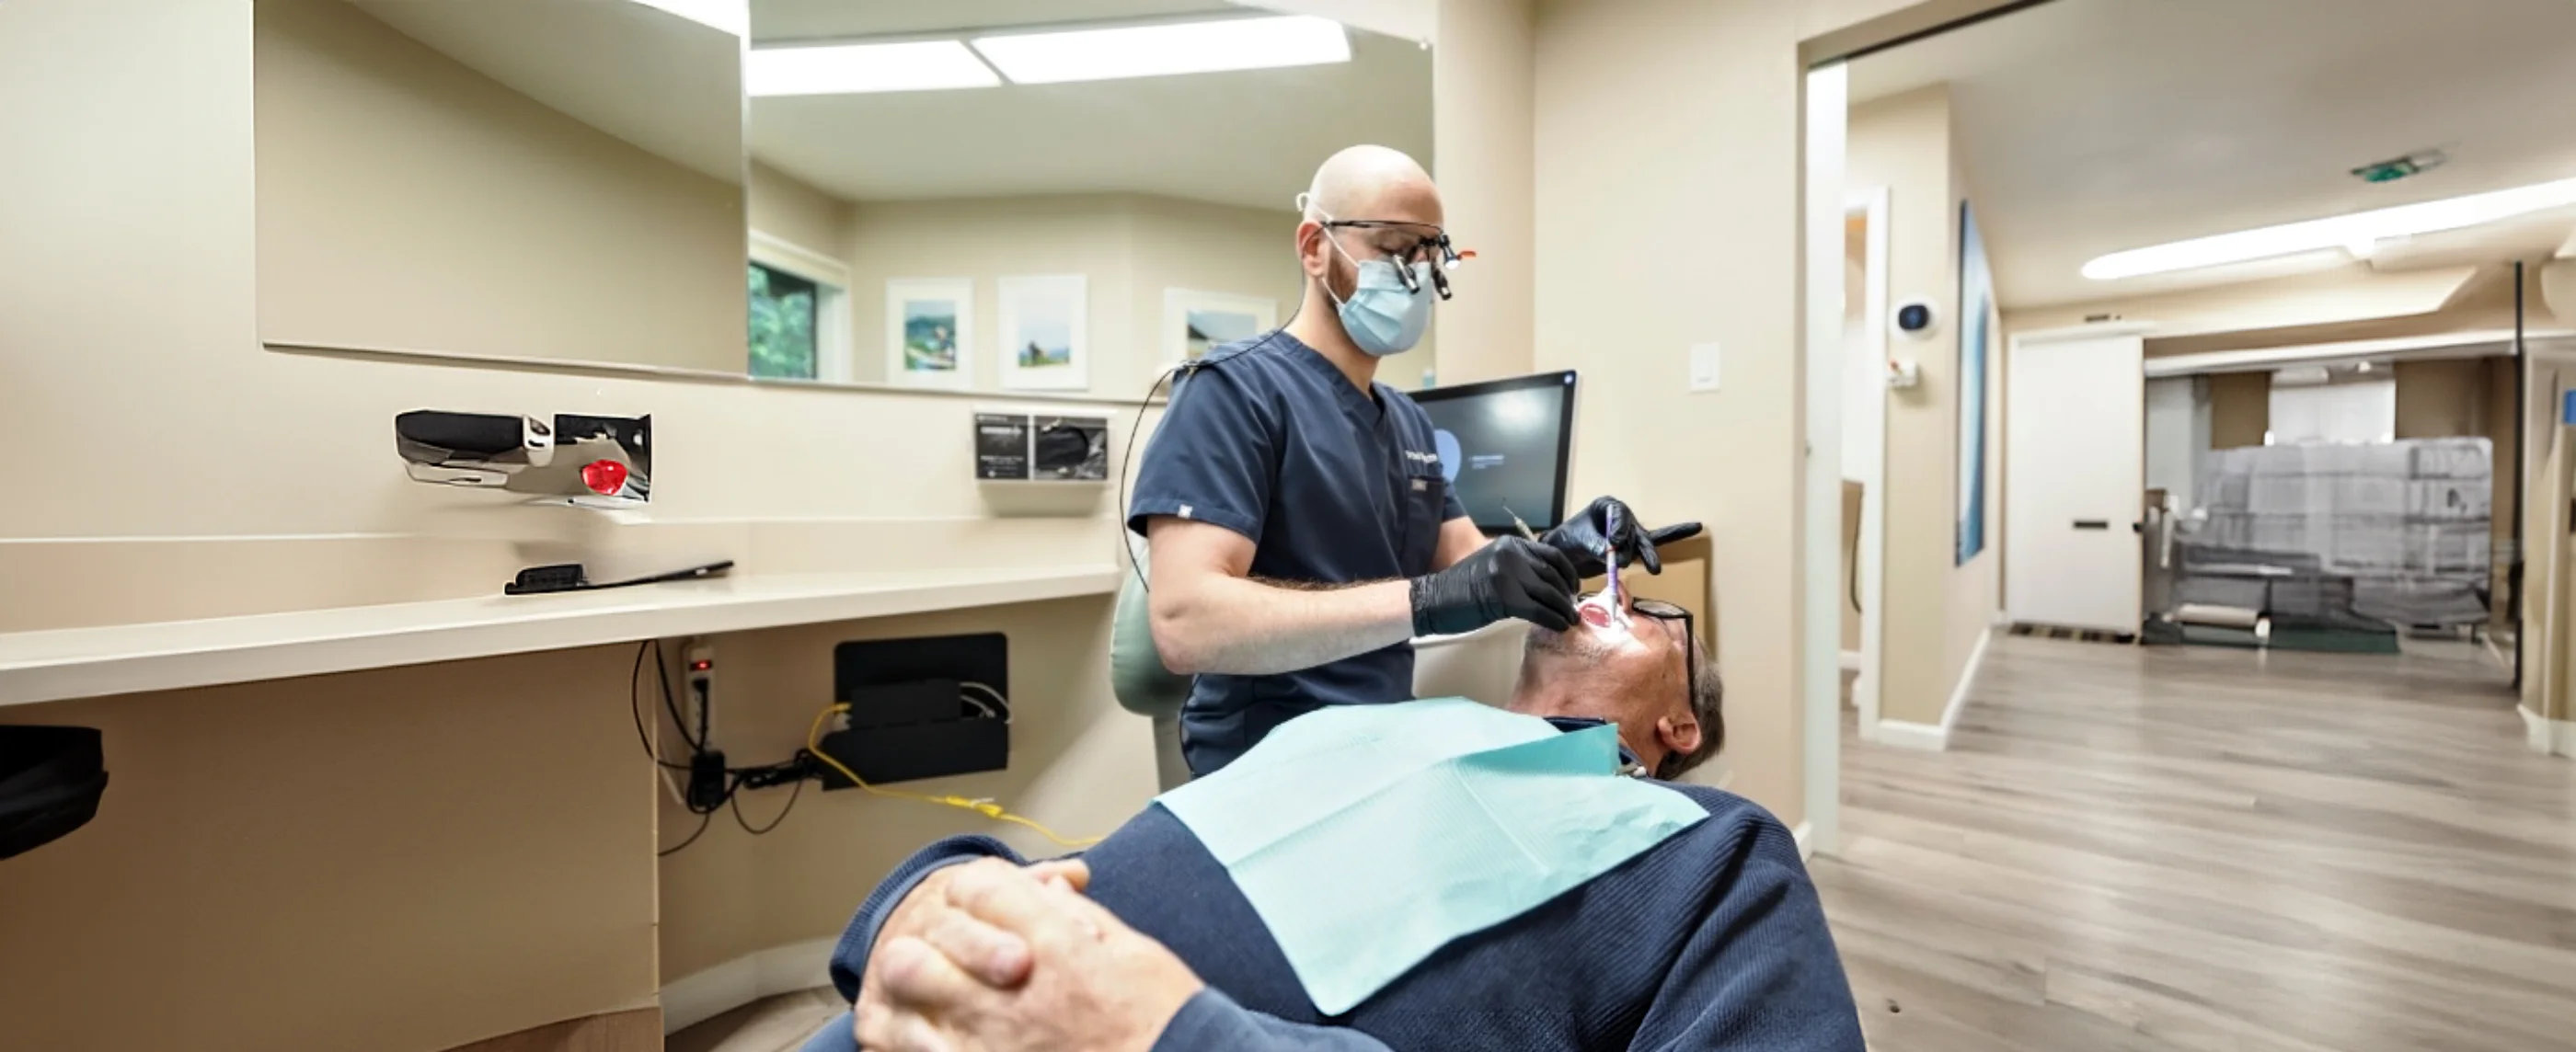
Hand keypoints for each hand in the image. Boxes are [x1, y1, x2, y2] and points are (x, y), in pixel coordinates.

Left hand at [857, 860, 1203, 1051]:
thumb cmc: (1163, 1024)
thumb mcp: (1135, 954)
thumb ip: (1080, 917)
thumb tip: (1047, 889)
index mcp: (1053, 946)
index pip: (978, 887)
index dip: (975, 886)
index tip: (985, 898)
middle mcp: (1007, 990)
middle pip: (924, 939)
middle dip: (930, 935)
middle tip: (945, 949)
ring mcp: (984, 1042)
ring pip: (905, 991)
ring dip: (910, 988)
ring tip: (926, 995)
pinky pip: (913, 1049)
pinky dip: (910, 1038)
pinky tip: (923, 1037)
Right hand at [1409, 535, 1579, 634]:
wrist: (1434, 600)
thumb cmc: (1462, 588)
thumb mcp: (1493, 565)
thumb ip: (1518, 567)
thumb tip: (1550, 584)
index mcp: (1511, 544)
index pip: (1552, 555)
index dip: (1569, 573)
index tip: (1574, 589)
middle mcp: (1511, 554)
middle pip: (1553, 575)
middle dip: (1567, 596)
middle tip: (1573, 610)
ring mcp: (1507, 574)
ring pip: (1549, 593)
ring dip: (1564, 610)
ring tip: (1570, 621)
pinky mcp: (1504, 597)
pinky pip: (1538, 610)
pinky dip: (1553, 620)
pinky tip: (1559, 627)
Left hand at [1541, 496, 1702, 576]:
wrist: (1564, 555)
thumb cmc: (1568, 542)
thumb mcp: (1579, 541)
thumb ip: (1597, 547)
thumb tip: (1616, 557)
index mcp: (1607, 507)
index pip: (1619, 514)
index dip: (1619, 529)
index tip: (1612, 544)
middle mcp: (1621, 518)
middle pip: (1635, 531)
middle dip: (1635, 547)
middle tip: (1629, 559)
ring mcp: (1630, 533)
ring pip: (1642, 544)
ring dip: (1644, 556)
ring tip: (1653, 568)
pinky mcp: (1633, 548)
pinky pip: (1654, 542)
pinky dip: (1675, 534)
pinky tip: (1696, 525)